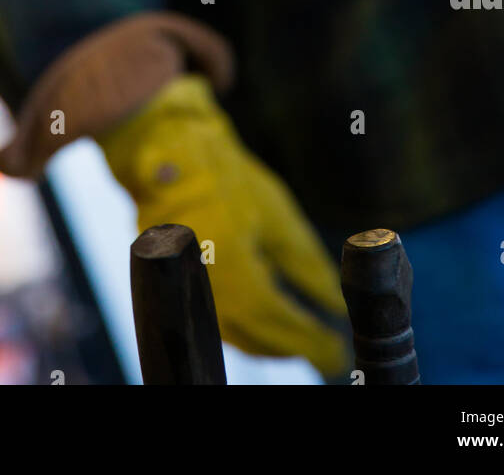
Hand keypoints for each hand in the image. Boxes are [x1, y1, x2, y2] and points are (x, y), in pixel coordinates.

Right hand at [99, 74, 349, 376]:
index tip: (336, 352)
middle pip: (255, 336)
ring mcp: (186, 289)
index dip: (310, 339)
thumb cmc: (223, 176)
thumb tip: (333, 299)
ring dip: (267, 342)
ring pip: (233, 335)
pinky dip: (244, 328)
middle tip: (323, 350)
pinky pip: (216, 321)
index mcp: (233, 268)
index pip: (278, 319)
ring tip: (299, 339)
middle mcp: (205, 288)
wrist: (167, 151)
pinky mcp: (179, 284)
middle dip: (291, 346)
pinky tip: (262, 321)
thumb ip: (305, 262)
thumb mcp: (275, 213)